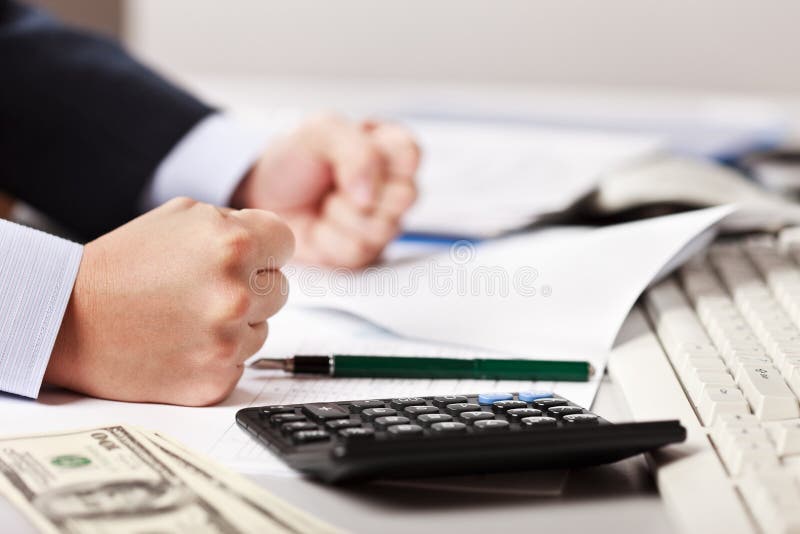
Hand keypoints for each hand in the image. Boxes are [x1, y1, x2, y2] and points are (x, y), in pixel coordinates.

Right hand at [45, 197, 293, 405]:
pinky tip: (181, 343)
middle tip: (203, 288)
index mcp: (232, 245)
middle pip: (279, 289)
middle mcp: (235, 294)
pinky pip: (240, 363)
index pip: (285, 244)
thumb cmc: (120, 266)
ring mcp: (226, 342)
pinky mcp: (214, 381)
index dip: (264, 249)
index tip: (245, 257)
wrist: (67, 320)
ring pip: (261, 329)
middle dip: (251, 286)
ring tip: (186, 316)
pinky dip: (217, 355)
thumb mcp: (180, 216)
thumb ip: (235, 224)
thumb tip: (272, 242)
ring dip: (235, 324)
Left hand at [231, 114, 419, 267]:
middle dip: (357, 193)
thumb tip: (370, 197)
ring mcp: (384, 222)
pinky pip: (359, 252)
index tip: (344, 161)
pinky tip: (319, 228)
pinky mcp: (367, 253)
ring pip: (382, 229)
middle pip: (404, 197)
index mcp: (390, 148)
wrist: (263, 197)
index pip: (411, 155)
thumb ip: (356, 151)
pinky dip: (329, 240)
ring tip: (323, 205)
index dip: (378, 163)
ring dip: (340, 217)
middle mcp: (394, 186)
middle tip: (333, 185)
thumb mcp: (319, 133)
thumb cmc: (292, 159)